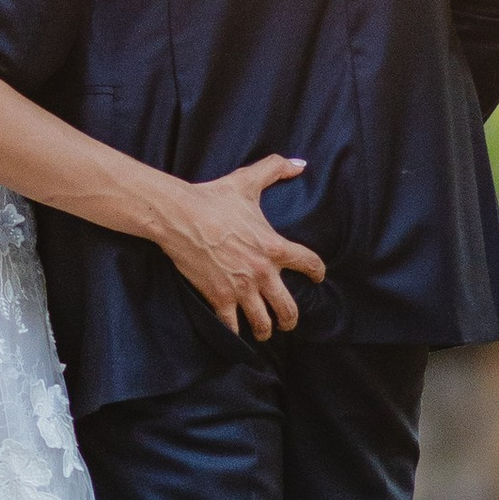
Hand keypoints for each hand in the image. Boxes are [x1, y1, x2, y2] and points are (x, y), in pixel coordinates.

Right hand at [157, 156, 325, 339]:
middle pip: (288, 307)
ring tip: (265, 331)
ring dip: (266, 330)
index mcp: (275, 247)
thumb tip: (299, 163)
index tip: (317, 278)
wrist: (180, 216)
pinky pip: (232, 326)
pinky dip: (236, 334)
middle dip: (291, 318)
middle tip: (288, 321)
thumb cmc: (214, 198)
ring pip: (263, 322)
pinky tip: (237, 335)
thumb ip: (275, 169)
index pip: (309, 264)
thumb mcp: (247, 181)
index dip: (317, 272)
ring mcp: (241, 289)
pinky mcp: (219, 298)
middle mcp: (263, 273)